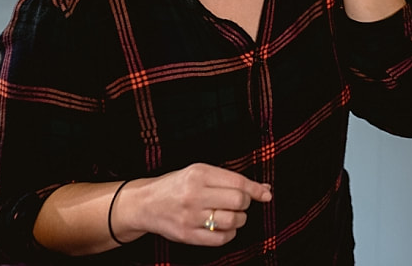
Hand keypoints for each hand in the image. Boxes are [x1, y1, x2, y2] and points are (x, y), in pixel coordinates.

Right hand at [127, 163, 271, 246]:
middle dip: (245, 203)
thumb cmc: (176, 186)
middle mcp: (195, 195)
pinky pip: (220, 239)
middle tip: (240, 203)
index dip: (256, 189)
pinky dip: (229, 234)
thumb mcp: (199, 172)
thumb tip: (262, 188)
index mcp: (199, 174)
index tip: (266, 194)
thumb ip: (229, 179)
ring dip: (239, 219)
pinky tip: (224, 227)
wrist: (145, 204)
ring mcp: (190, 216)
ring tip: (233, 215)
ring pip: (232, 221)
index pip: (238, 182)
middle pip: (238, 201)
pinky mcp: (187, 235)